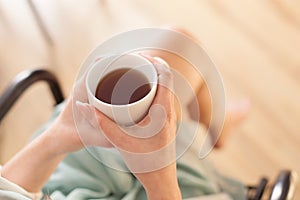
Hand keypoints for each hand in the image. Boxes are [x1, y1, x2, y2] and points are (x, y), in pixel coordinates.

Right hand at [77, 55, 180, 198]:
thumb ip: (101, 123)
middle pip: (166, 80)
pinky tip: (142, 92)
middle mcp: (170, 112)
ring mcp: (170, 118)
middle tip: (137, 61)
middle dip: (153, 67)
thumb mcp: (120, 141)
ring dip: (155, 78)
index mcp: (163, 112)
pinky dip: (155, 89)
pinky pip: (164, 99)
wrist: (160, 180)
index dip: (157, 62)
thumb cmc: (145, 163)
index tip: (144, 55)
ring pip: (166, 90)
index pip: (166, 78)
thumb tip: (84, 106)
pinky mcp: (167, 123)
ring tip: (139, 72)